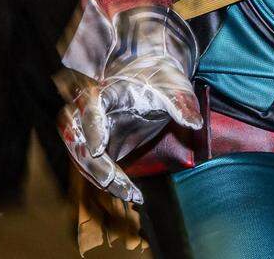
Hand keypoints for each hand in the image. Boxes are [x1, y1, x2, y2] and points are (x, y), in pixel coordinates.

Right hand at [60, 1, 202, 202]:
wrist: (155, 77)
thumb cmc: (162, 77)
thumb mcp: (173, 87)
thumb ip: (181, 104)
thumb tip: (195, 122)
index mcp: (106, 90)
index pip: (91, 107)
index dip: (93, 128)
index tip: (98, 149)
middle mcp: (92, 110)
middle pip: (78, 138)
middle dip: (92, 163)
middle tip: (111, 181)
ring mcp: (94, 129)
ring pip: (85, 157)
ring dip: (102, 178)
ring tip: (131, 195)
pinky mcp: (103, 145)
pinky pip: (98, 167)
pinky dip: (111, 182)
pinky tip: (132, 195)